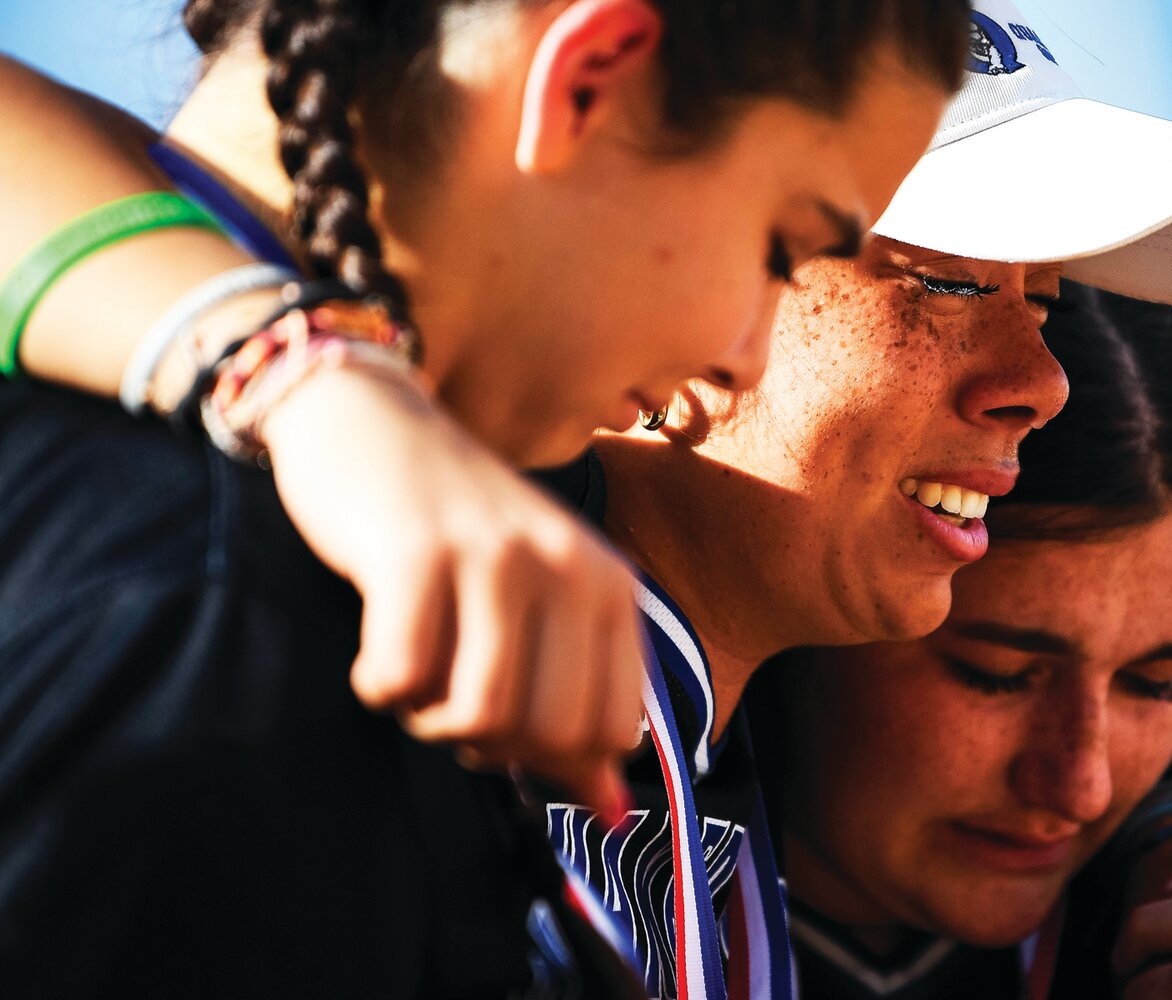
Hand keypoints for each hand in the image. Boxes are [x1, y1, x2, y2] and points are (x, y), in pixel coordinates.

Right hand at [261, 364, 643, 816]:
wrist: (371, 422)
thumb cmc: (458, 532)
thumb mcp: (540, 608)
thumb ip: (578, 712)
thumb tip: (614, 817)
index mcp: (612, 585)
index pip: (612, 732)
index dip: (549, 752)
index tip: (506, 711)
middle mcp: (569, 566)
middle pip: (546, 736)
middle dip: (485, 741)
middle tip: (449, 689)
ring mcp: (497, 555)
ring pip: (476, 717)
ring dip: (427, 716)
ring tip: (415, 664)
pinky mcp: (417, 553)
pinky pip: (401, 680)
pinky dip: (378, 686)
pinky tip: (375, 645)